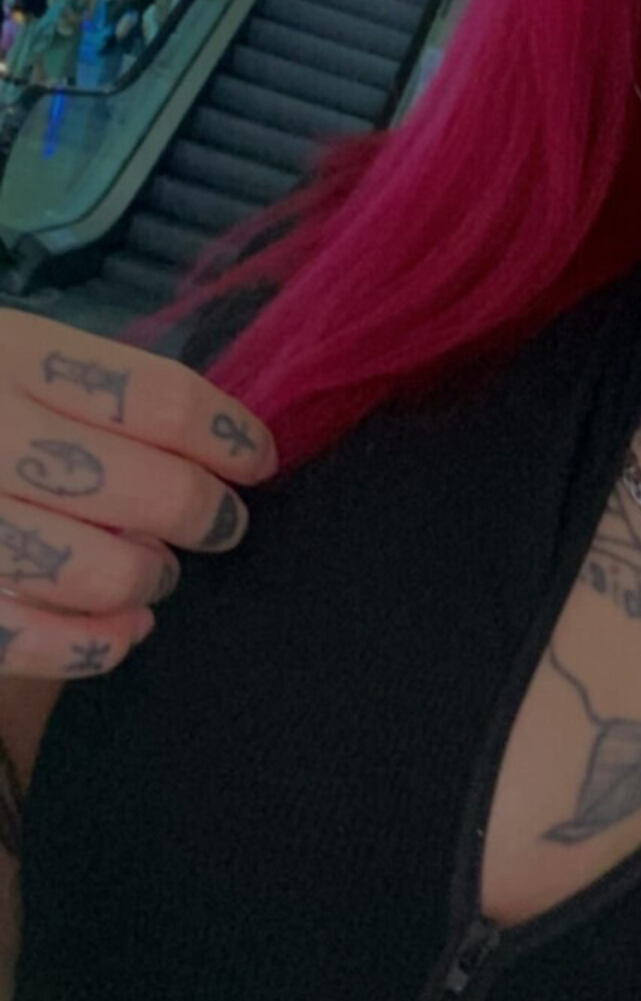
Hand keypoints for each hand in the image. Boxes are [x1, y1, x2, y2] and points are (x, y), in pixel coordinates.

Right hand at [0, 310, 276, 678]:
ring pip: (104, 573)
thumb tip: (221, 450)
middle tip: (220, 523)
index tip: (257, 459)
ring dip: (150, 578)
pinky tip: (123, 628)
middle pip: (152, 490)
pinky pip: (35, 641)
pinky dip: (97, 645)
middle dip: (208, 514)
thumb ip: (108, 396)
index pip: (163, 400)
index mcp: (18, 355)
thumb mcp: (26, 363)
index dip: (230, 437)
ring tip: (155, 569)